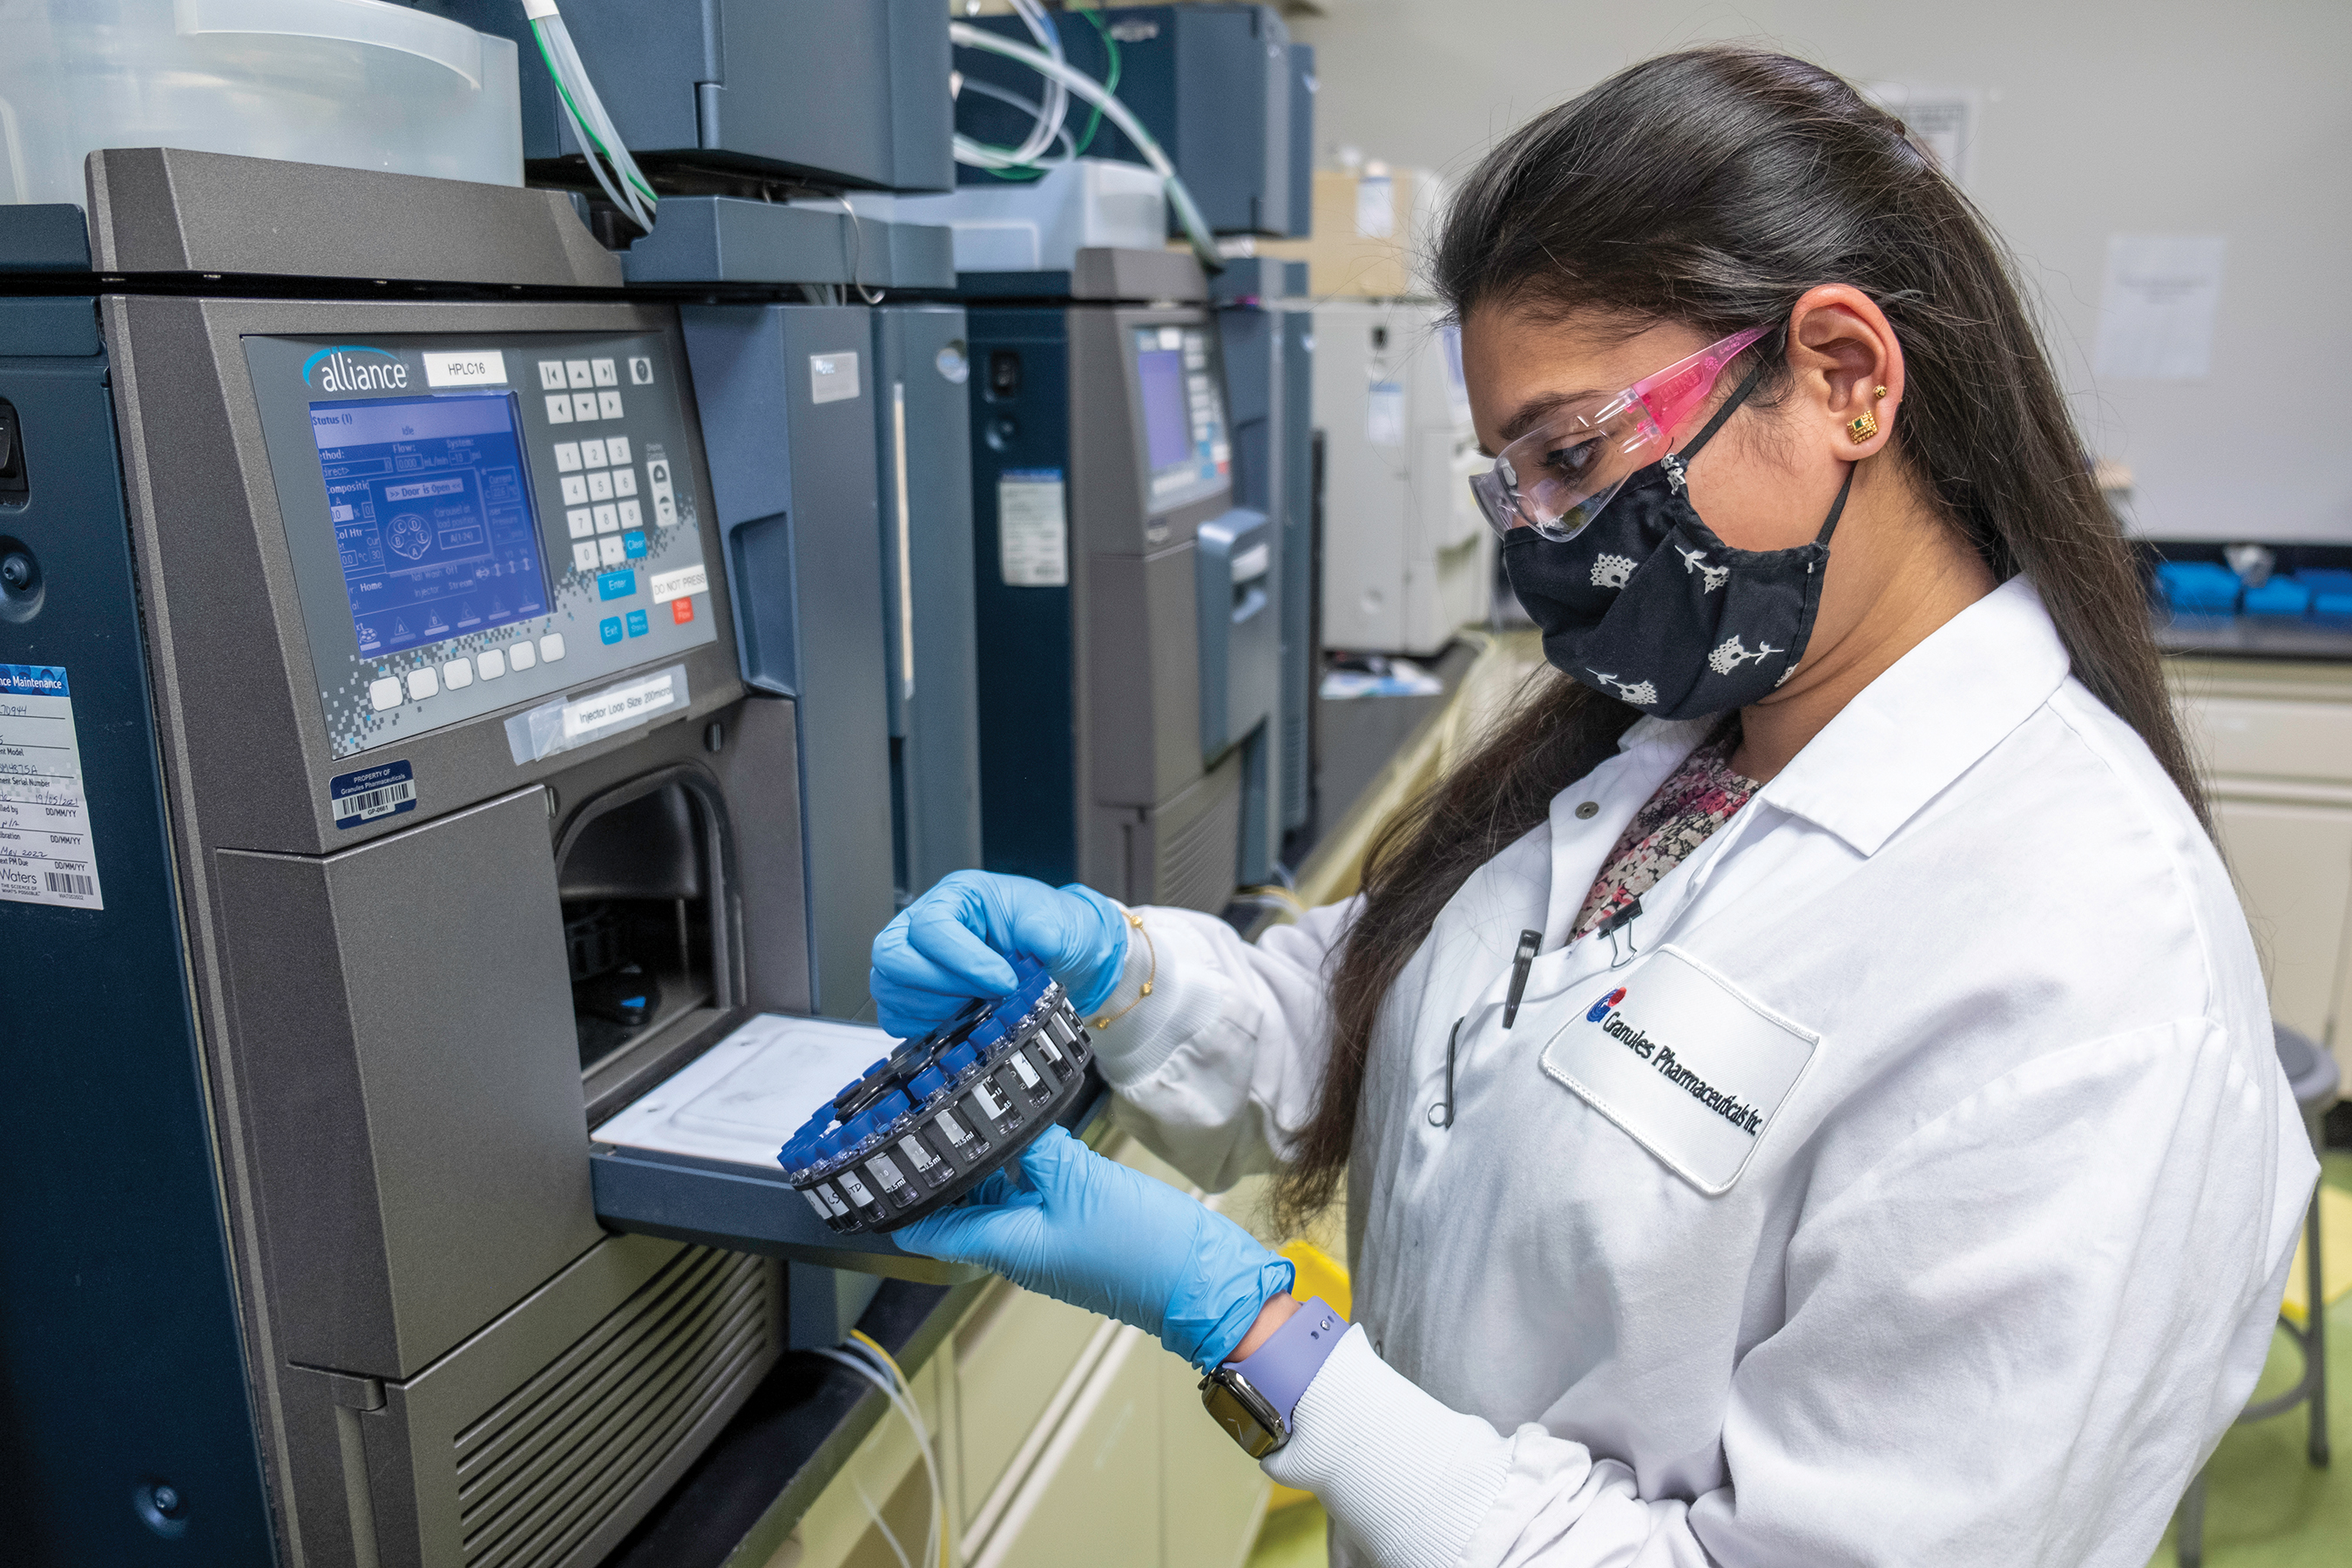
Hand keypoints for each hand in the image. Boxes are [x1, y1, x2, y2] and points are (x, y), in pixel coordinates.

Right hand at [870, 870, 1128, 1038]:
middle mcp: (921, 927)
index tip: (1004, 981)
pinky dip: (926, 1029)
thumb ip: (1046, 928)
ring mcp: (911, 964)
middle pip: (892, 957)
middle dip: (943, 986)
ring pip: (891, 991)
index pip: (931, 926)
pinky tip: (962, 1021)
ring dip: (938, 1010)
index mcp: (954, 897)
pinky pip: (895, 1019)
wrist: (1057, 960)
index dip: (963, 960)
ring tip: (980, 1007)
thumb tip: (1041, 942)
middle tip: (987, 997)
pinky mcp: (911, 998)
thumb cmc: (1047, 930)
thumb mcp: (1057, 919)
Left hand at [895, 1126, 1293, 1369]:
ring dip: (981, 1163)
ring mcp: (1049, 1241)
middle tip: (921, 1115)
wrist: (1203, 1282)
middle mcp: (1019, 1248)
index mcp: (1006, 1245)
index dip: (896, 1199)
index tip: (872, 1165)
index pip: (929, 1228)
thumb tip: (1006, 1123)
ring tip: (966, 1112)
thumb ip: (1037, 1148)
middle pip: (960, 1209)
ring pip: (997, 1198)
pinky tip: (1025, 1132)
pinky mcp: (1078, 1230)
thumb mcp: (1080, 1181)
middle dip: (939, 1167)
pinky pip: (1033, 1196)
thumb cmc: (1141, 1247)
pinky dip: (1020, 1167)